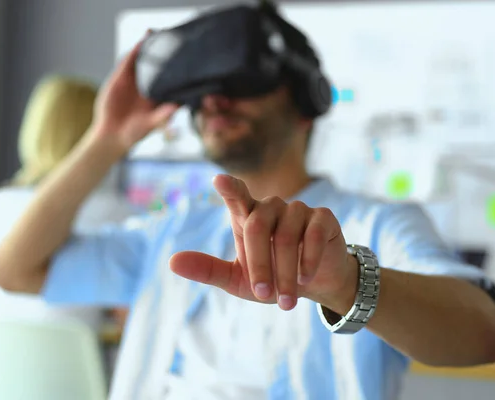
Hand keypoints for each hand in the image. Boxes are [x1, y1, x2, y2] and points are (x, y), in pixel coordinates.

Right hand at [90, 30, 178, 152]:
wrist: (112, 135)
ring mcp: (134, 81)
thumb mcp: (152, 124)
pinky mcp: (121, 78)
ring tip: (156, 32)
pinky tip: (142, 41)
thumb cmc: (136, 132)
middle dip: (163, 51)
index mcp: (158, 95)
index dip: (177, 66)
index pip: (170, 77)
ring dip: (148, 46)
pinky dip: (135, 51)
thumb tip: (177, 106)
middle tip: (173, 36)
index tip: (187, 55)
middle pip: (157, 65)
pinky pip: (128, 62)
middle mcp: (148, 85)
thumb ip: (164, 115)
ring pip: (143, 60)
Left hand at [170, 175, 358, 311]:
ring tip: (286, 300)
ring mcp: (297, 209)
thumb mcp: (238, 280)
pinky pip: (312, 234)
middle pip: (256, 226)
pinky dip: (307, 260)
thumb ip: (208, 269)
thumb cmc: (271, 278)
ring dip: (285, 273)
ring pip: (285, 235)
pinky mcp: (322, 217)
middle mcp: (270, 207)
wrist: (314, 284)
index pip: (236, 196)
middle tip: (264, 295)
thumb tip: (172, 262)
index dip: (229, 187)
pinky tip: (306, 278)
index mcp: (247, 217)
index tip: (219, 180)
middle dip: (259, 266)